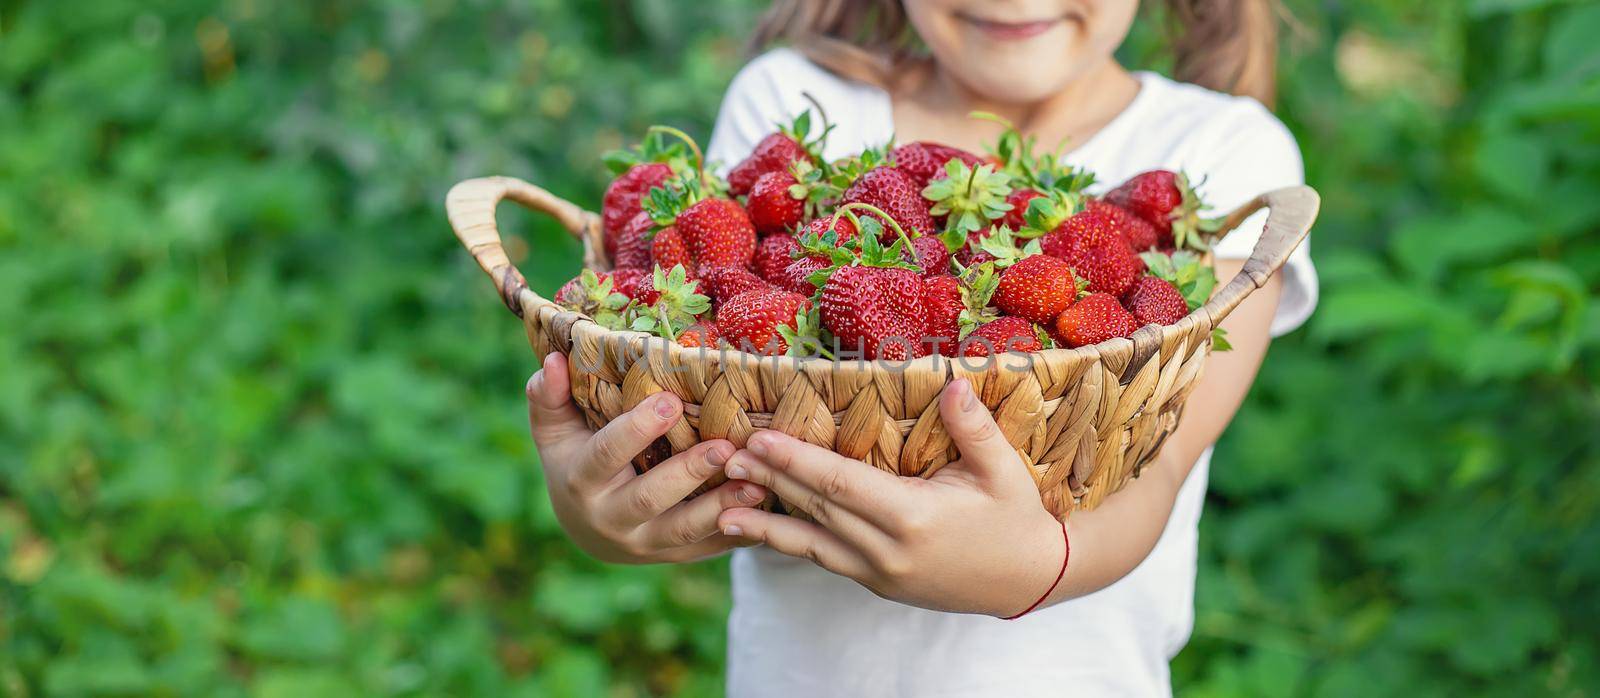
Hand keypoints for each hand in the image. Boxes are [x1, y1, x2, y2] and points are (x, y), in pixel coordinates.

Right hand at [527, 352, 767, 562]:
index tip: (671, 401)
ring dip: (722, 507)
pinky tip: (771, 508)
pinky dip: (741, 531)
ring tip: (758, 483)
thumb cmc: (575, 460)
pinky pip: (711, 548)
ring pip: (686, 531)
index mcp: (582, 482)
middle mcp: (612, 519)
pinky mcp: (677, 555)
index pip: (607, 454)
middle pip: (651, 499)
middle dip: (688, 473)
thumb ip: (550, 396)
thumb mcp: (556, 430)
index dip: (638, 429)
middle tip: (725, 447)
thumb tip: (553, 360)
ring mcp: (646, 543)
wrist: (589, 529)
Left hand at [716, 379, 1065, 615]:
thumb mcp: (1003, 469)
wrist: (1030, 578)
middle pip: (817, 510)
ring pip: (813, 545)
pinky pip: (828, 561)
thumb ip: (974, 428)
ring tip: (723, 510)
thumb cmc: (1017, 516)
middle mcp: (889, 549)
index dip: (797, 461)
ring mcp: (882, 572)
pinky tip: (766, 532)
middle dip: (770, 482)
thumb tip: (953, 382)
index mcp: (913, 516)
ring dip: (766, 525)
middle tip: (727, 457)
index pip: (841, 483)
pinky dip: (794, 544)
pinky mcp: (880, 583)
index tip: (762, 439)